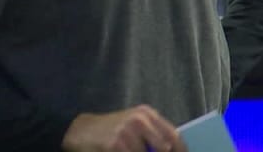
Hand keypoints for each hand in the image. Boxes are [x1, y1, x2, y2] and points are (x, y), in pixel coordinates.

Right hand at [62, 105, 186, 151]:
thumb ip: (153, 135)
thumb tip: (173, 149)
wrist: (81, 130)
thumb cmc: (112, 130)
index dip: (181, 150)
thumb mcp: (134, 125)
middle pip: (165, 148)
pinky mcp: (115, 145)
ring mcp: (126, 132)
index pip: (174, 135)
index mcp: (147, 114)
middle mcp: (139, 120)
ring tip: (128, 150)